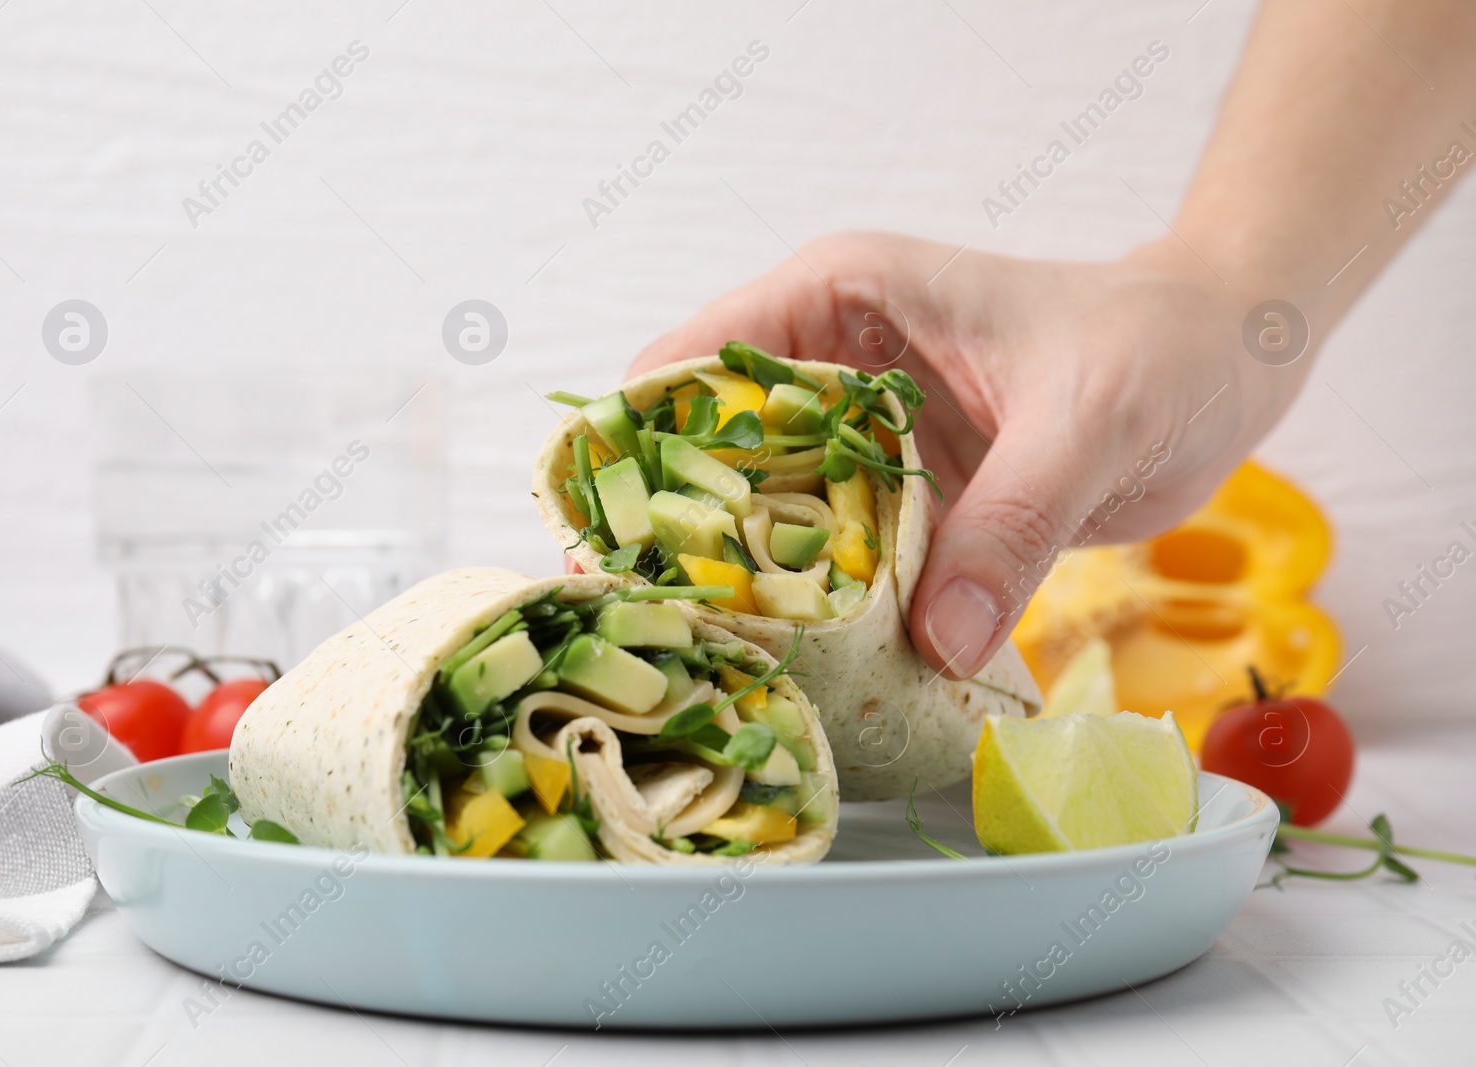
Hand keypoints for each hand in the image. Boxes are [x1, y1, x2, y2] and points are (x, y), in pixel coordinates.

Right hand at [629, 232, 1301, 678]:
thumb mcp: (1088, 422)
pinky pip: (832, 556)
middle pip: (707, 454)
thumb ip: (1010, 523)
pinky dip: (820, 607)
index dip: (646, 454)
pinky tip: (813, 664)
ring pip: (763, 515)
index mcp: (839, 297)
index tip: (631, 554)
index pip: (690, 365)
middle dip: (685, 539)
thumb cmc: (1160, 347)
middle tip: (669, 632)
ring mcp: (859, 436)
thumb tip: (933, 639)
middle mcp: (827, 363)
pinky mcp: (897, 496)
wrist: (1226, 362)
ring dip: (749, 584)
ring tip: (725, 663)